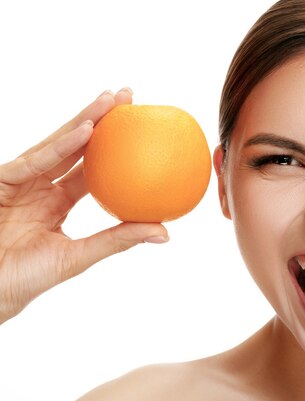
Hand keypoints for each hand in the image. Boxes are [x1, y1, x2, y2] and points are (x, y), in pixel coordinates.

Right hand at [0, 89, 168, 323]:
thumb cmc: (25, 277)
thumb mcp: (78, 256)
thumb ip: (118, 240)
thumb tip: (165, 233)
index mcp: (56, 201)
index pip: (90, 167)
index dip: (113, 147)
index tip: (140, 128)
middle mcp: (39, 185)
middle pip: (75, 145)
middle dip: (100, 118)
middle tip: (128, 96)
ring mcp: (20, 180)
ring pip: (56, 144)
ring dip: (84, 120)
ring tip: (111, 100)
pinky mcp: (2, 179)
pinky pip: (35, 161)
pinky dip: (61, 146)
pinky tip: (87, 131)